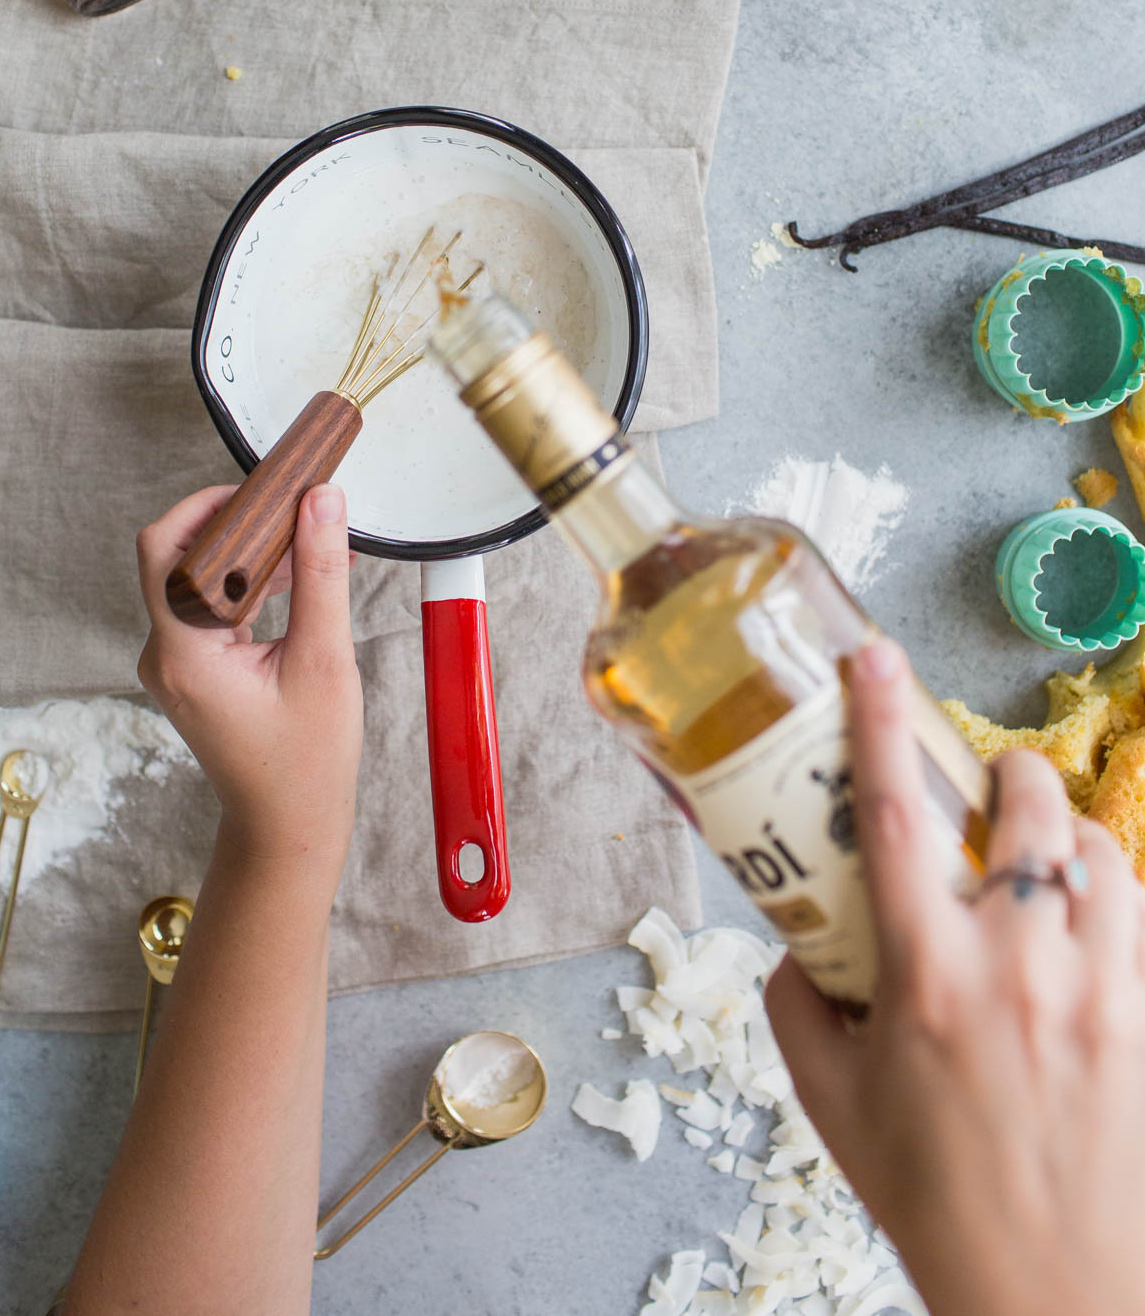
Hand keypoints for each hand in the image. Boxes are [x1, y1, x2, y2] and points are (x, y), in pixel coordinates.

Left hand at [137, 482, 362, 876]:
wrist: (288, 826)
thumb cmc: (304, 762)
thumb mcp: (323, 661)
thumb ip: (319, 575)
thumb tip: (321, 502)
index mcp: (183, 652)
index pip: (165, 549)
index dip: (207, 506)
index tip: (262, 490)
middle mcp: (165, 653)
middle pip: (181, 556)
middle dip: (238, 524)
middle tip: (292, 505)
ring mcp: (176, 662)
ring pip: (200, 578)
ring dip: (250, 553)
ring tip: (308, 540)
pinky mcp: (194, 667)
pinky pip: (213, 604)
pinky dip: (251, 583)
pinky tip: (299, 576)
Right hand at [765, 638, 1144, 1315]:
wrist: (1057, 1292)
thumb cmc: (937, 1200)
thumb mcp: (833, 1103)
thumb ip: (797, 1004)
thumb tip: (795, 942)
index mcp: (928, 978)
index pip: (894, 813)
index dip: (879, 720)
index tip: (873, 655)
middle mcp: (1019, 966)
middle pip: (1029, 806)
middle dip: (1005, 774)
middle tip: (980, 792)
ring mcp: (1098, 988)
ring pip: (1100, 849)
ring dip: (1065, 835)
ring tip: (1036, 864)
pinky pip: (1140, 913)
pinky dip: (1110, 898)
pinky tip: (1081, 933)